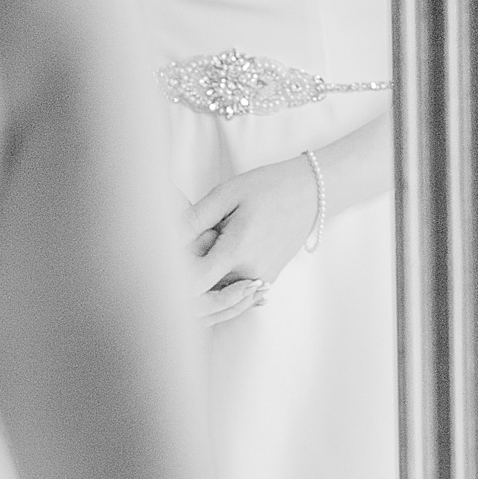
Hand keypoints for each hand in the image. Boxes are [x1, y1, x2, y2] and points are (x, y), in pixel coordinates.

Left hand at [185, 156, 318, 325]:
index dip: (176, 272)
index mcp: (237, 251)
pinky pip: (233, 288)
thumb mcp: (227, 194)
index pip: (193, 285)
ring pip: (218, 290)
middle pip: (203, 289)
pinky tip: (228, 245)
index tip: (173, 251)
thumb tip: (165, 238)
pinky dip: (222, 273)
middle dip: (192, 268)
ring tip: (217, 238)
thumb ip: (195, 219)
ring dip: (208, 271)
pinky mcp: (266, 281)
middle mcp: (250, 274)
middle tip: (201, 235)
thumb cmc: (269, 187)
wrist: (312, 192)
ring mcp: (260, 281)